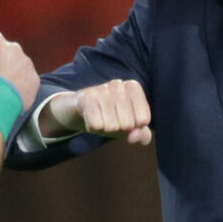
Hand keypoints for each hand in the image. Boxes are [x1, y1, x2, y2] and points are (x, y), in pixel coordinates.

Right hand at [33, 81, 152, 145]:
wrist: (79, 110)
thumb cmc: (110, 117)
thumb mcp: (129, 127)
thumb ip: (142, 134)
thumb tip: (134, 137)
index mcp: (133, 87)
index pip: (143, 119)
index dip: (133, 127)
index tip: (124, 119)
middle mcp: (118, 84)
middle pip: (128, 124)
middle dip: (118, 129)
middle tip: (108, 119)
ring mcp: (101, 89)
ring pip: (112, 126)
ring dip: (104, 129)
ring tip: (99, 118)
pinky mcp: (85, 98)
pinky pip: (96, 125)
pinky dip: (93, 128)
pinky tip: (89, 118)